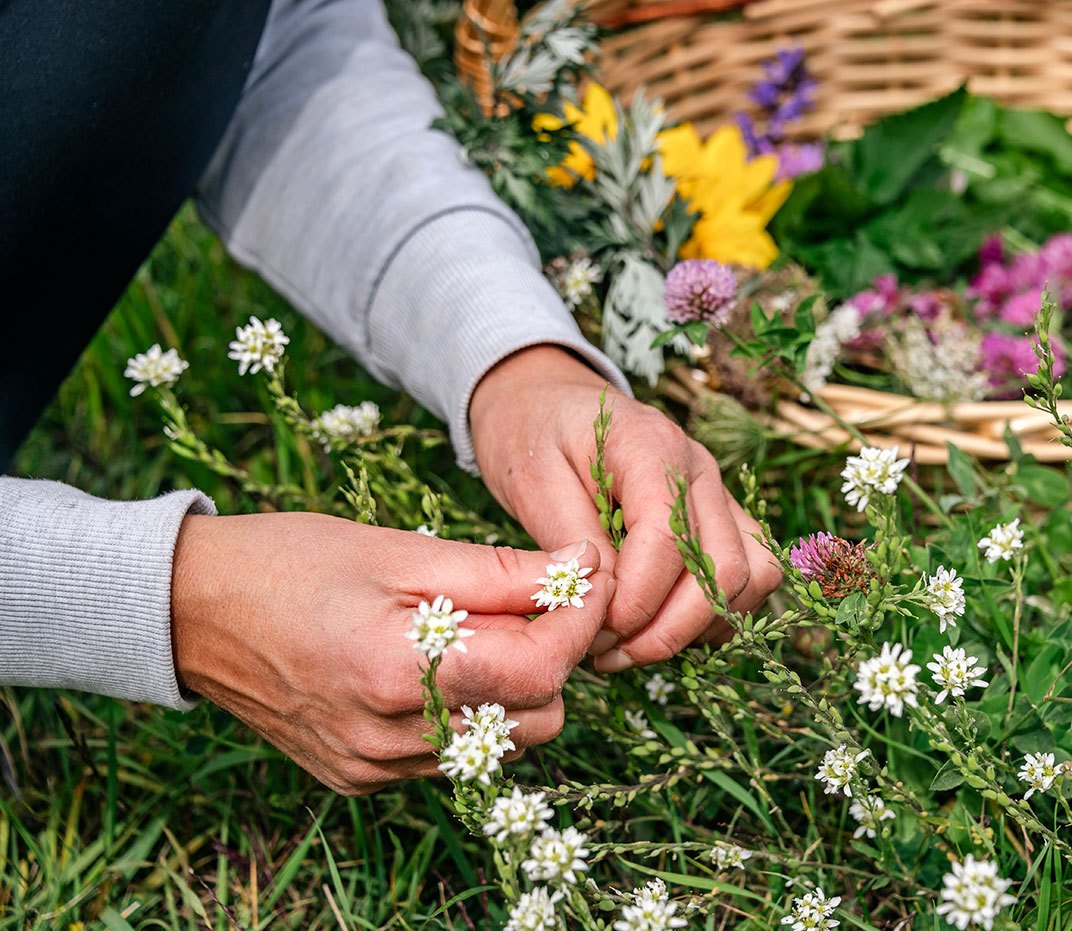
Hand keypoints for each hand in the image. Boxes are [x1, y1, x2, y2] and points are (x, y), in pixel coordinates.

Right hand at [170, 511, 610, 794]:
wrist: (191, 611)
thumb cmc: (291, 563)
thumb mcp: (400, 550)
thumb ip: (499, 572)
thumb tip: (583, 569)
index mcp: (400, 673)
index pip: (541, 669)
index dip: (581, 619)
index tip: (588, 575)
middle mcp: (391, 739)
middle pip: (539, 719)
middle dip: (554, 657)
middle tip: (530, 600)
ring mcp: (375, 767)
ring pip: (503, 744)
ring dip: (514, 688)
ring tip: (477, 628)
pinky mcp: (361, 777)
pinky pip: (452, 754)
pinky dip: (468, 711)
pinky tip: (435, 663)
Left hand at [470, 346, 780, 672]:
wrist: (544, 402)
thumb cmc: (532, 435)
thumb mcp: (533, 479)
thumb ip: (573, 536)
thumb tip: (606, 596)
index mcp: (653, 447)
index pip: (670, 540)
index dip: (637, 600)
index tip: (593, 633)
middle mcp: (700, 469)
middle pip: (722, 569)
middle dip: (667, 629)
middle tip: (606, 654)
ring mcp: (718, 494)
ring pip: (749, 578)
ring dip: (696, 627)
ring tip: (630, 646)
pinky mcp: (721, 519)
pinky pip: (748, 578)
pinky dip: (713, 616)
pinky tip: (656, 627)